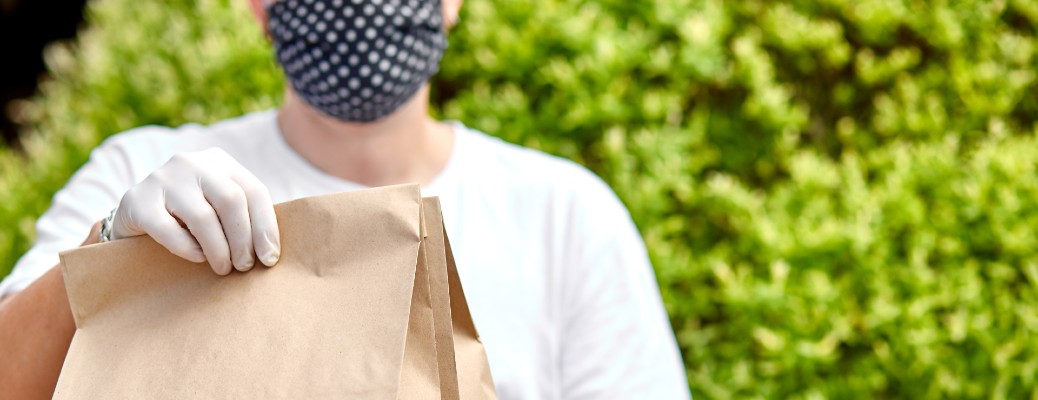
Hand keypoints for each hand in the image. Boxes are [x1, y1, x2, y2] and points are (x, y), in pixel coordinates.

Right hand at [111, 148, 279, 274]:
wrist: (135, 216)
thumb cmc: (189, 218)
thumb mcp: (218, 208)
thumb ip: (242, 218)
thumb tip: (271, 254)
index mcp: (220, 162)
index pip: (254, 191)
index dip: (266, 227)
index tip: (269, 258)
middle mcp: (192, 163)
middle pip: (231, 201)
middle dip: (243, 239)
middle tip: (244, 266)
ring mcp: (162, 178)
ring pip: (202, 217)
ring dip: (219, 249)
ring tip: (223, 268)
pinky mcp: (136, 200)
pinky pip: (168, 229)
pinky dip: (188, 249)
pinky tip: (197, 258)